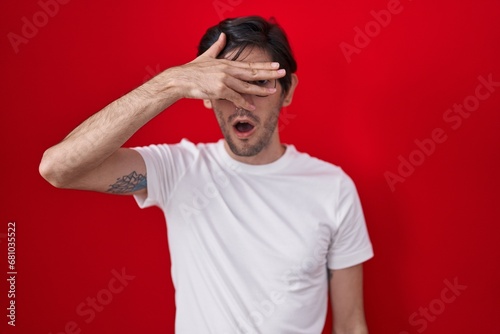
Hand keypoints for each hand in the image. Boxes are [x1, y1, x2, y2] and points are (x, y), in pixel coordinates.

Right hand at [166, 32, 285, 109]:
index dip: (264, 65)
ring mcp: (224, 80)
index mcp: (227, 64)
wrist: (180, 79)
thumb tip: (223, 36)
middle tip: (282, 73)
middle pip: (252, 72)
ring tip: (272, 91)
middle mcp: (228, 71)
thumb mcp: (206, 56)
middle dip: (269, 73)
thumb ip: (217, 47)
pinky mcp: (219, 90)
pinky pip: (235, 98)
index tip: (276, 65)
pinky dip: (244, 103)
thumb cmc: (192, 70)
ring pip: (247, 86)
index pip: (250, 65)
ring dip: (261, 90)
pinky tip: (252, 106)